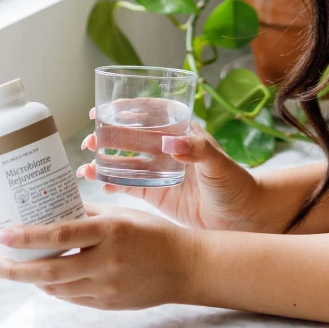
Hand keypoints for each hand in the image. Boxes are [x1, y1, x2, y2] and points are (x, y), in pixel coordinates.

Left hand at [0, 204, 193, 309]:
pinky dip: (52, 286)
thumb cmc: (156, 234)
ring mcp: (105, 287)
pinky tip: (41, 276)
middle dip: (9, 267)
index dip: (24, 236)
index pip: (58, 234)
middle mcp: (105, 261)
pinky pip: (70, 296)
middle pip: (46, 270)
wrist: (186, 267)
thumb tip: (54, 211)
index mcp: (109, 232)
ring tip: (7, 266)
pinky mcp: (106, 304)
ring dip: (28, 277)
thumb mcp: (124, 215)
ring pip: (54, 286)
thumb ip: (89, 215)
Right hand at [78, 113, 263, 230]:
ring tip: (85, 167)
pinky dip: (113, 183)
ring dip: (104, 161)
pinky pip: (130, 186)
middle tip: (88, 142)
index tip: (101, 111)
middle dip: (107, 137)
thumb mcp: (218, 165)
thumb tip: (171, 143)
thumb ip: (197, 152)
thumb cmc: (236, 184)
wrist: (243, 217)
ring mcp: (160, 172)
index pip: (151, 114)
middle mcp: (168, 150)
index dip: (126, 110)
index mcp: (183, 134)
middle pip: (131, 137)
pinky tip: (98, 184)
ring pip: (126, 162)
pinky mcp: (157, 194)